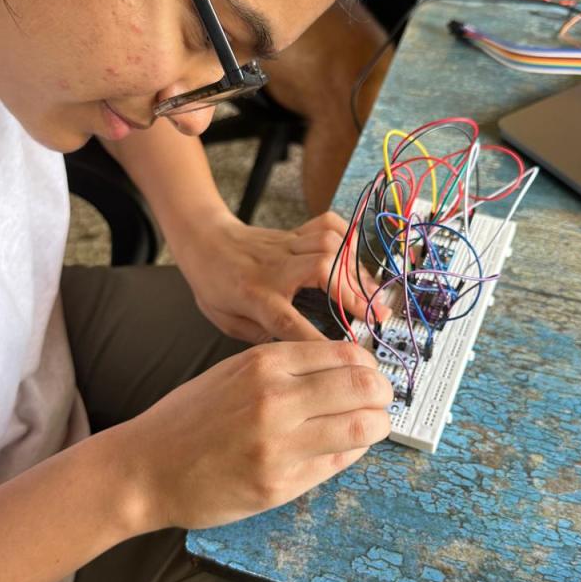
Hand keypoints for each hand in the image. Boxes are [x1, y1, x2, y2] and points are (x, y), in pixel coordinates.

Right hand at [120, 340, 392, 531]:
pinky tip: (345, 448)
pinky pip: (337, 462)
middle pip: (362, 387)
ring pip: (360, 427)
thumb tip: (344, 368)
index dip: (369, 366)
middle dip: (382, 394)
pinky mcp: (279, 485)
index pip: (345, 355)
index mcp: (263, 364)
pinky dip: (351, 452)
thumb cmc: (188, 419)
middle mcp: (276, 399)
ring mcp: (279, 445)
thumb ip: (285, 368)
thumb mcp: (233, 373)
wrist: (145, 469)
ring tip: (373, 426)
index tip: (371, 375)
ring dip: (377, 425)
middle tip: (381, 401)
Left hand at [176, 211, 389, 343]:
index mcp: (256, 296)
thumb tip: (298, 351)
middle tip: (377, 315)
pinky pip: (327, 225)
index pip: (290, 322)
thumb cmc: (213, 284)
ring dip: (355, 268)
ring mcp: (287, 246)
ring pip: (329, 245)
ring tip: (371, 291)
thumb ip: (260, 336)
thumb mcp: (226, 320)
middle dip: (353, 294)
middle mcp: (275, 268)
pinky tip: (355, 257)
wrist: (203, 239)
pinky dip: (346, 237)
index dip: (319, 341)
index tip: (347, 356)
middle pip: (321, 271)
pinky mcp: (295, 232)